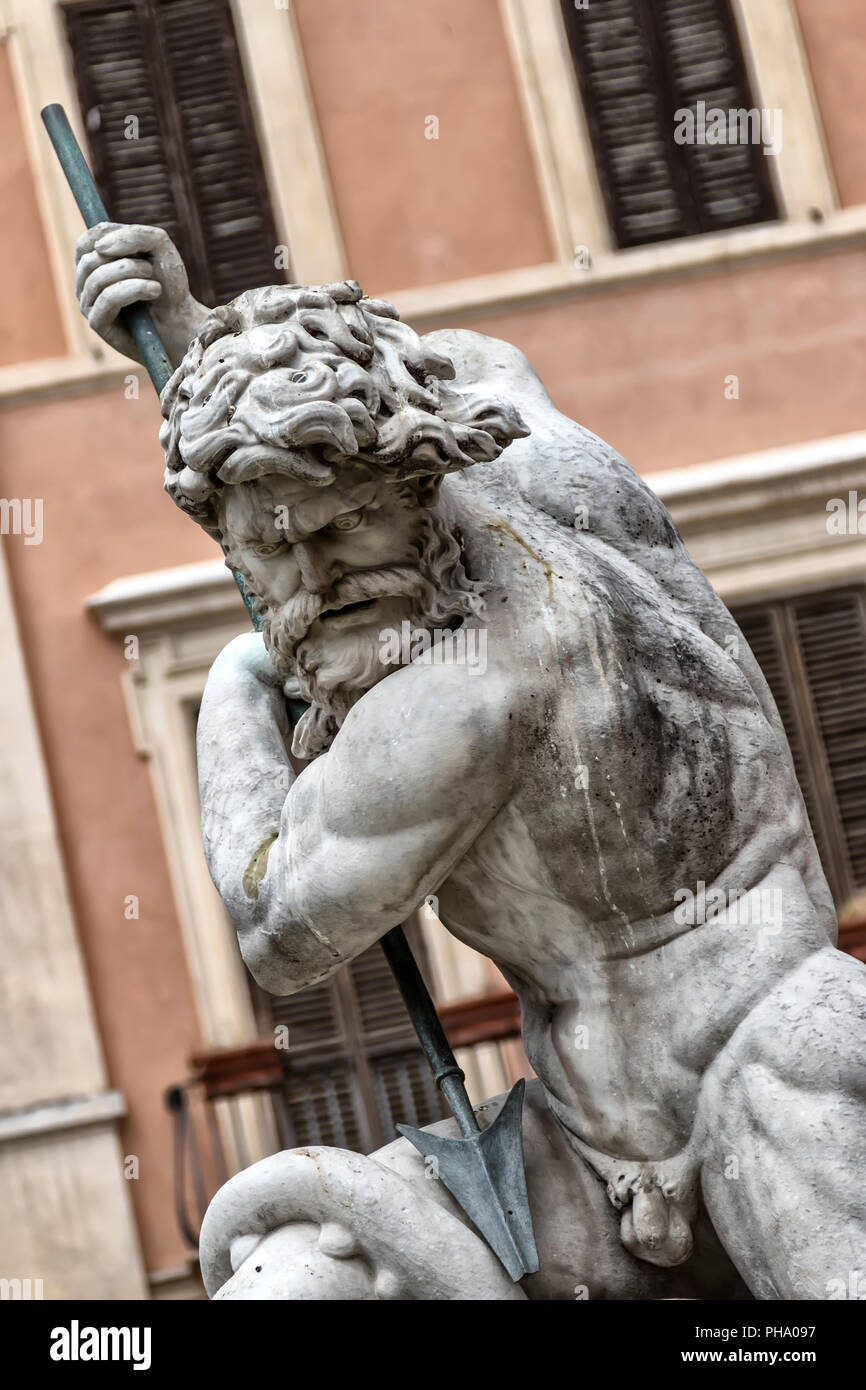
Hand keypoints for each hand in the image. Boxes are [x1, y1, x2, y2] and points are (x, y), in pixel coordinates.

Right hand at [75, 221, 209, 367]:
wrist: (180, 319)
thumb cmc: (167, 282)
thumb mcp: (157, 246)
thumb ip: (133, 235)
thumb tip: (100, 247)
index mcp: (94, 263)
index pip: (85, 242)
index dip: (109, 239)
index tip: (138, 248)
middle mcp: (86, 283)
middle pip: (90, 259)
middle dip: (125, 259)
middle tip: (151, 268)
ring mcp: (88, 304)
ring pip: (97, 278)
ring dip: (132, 274)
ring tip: (156, 284)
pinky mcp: (97, 323)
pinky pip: (107, 298)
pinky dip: (134, 290)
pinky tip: (154, 291)